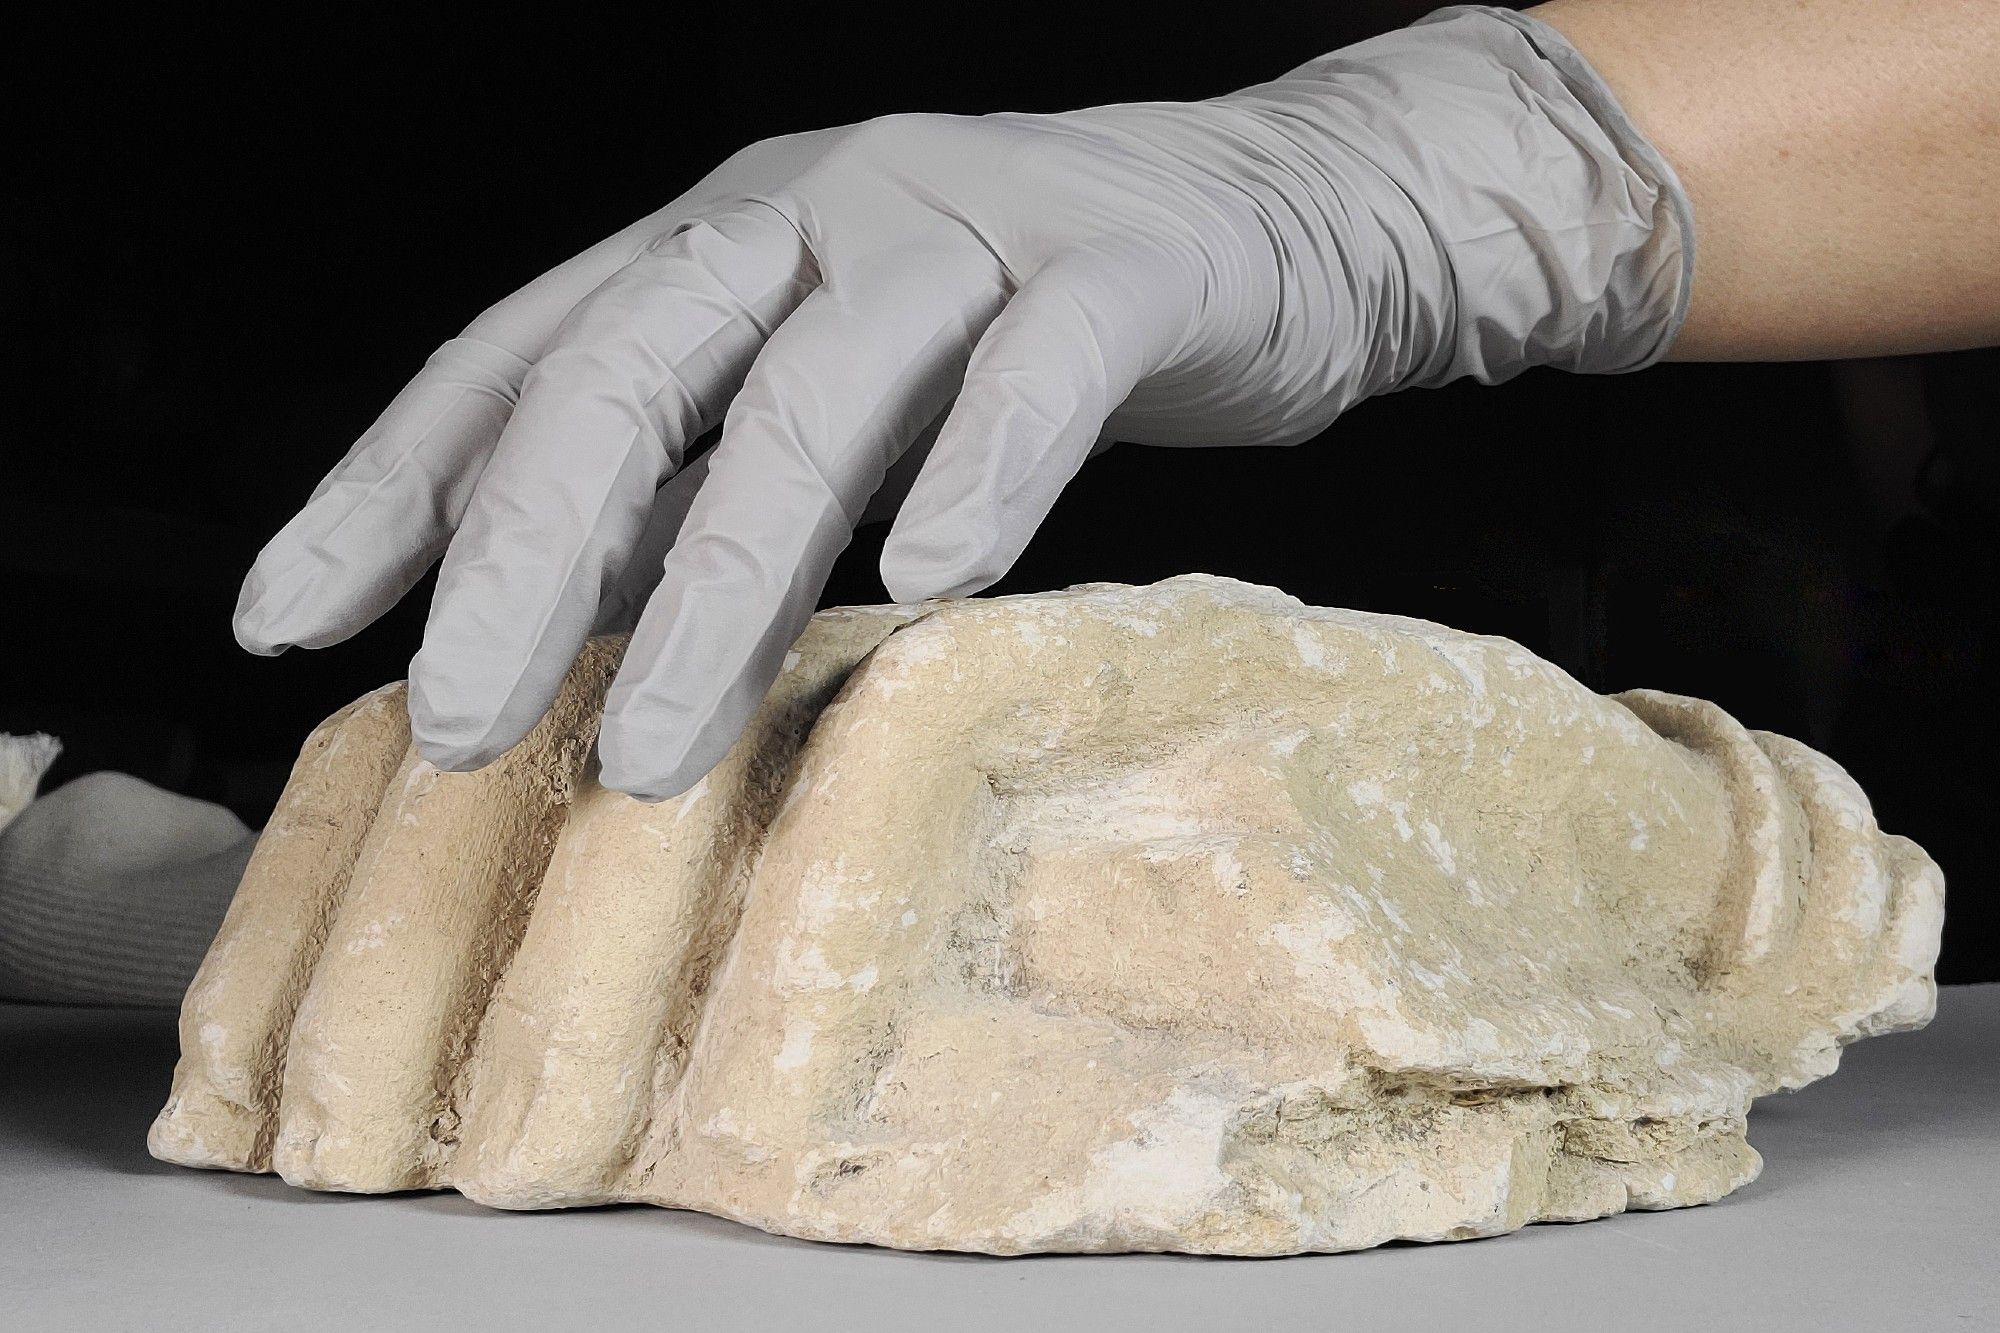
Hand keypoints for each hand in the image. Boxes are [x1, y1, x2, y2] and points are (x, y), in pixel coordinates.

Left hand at [233, 7, 1689, 799]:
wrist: (1277, 217)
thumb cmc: (1029, 327)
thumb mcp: (836, 393)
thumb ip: (708, 479)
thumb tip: (559, 625)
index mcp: (725, 243)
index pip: (521, 355)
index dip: (392, 484)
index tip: (288, 619)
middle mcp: (814, 212)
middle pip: (629, 366)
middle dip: (520, 555)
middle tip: (450, 724)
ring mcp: (965, 225)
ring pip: (814, 389)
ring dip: (718, 577)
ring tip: (649, 743)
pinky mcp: (1119, 265)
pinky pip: (1035, 366)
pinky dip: (975, 466)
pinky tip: (927, 573)